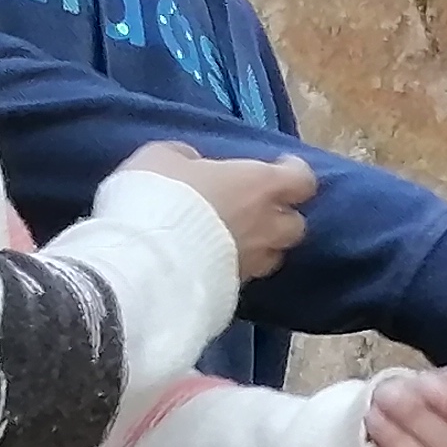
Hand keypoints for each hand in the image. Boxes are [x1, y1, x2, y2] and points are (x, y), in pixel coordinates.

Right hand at [125, 143, 313, 278]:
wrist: (145, 259)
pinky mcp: (236, 289)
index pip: (301, 180)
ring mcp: (254, 262)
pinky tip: (213, 261)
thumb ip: (189, 159)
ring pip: (273, 254)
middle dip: (281, 216)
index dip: (293, 172)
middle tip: (257, 208)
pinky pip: (245, 274)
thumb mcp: (164, 157)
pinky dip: (236, 266)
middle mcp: (267, 226)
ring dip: (261, 245)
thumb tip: (194, 165)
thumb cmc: (161, 194)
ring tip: (236, 238)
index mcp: (259, 185)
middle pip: (294, 224)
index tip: (280, 167)